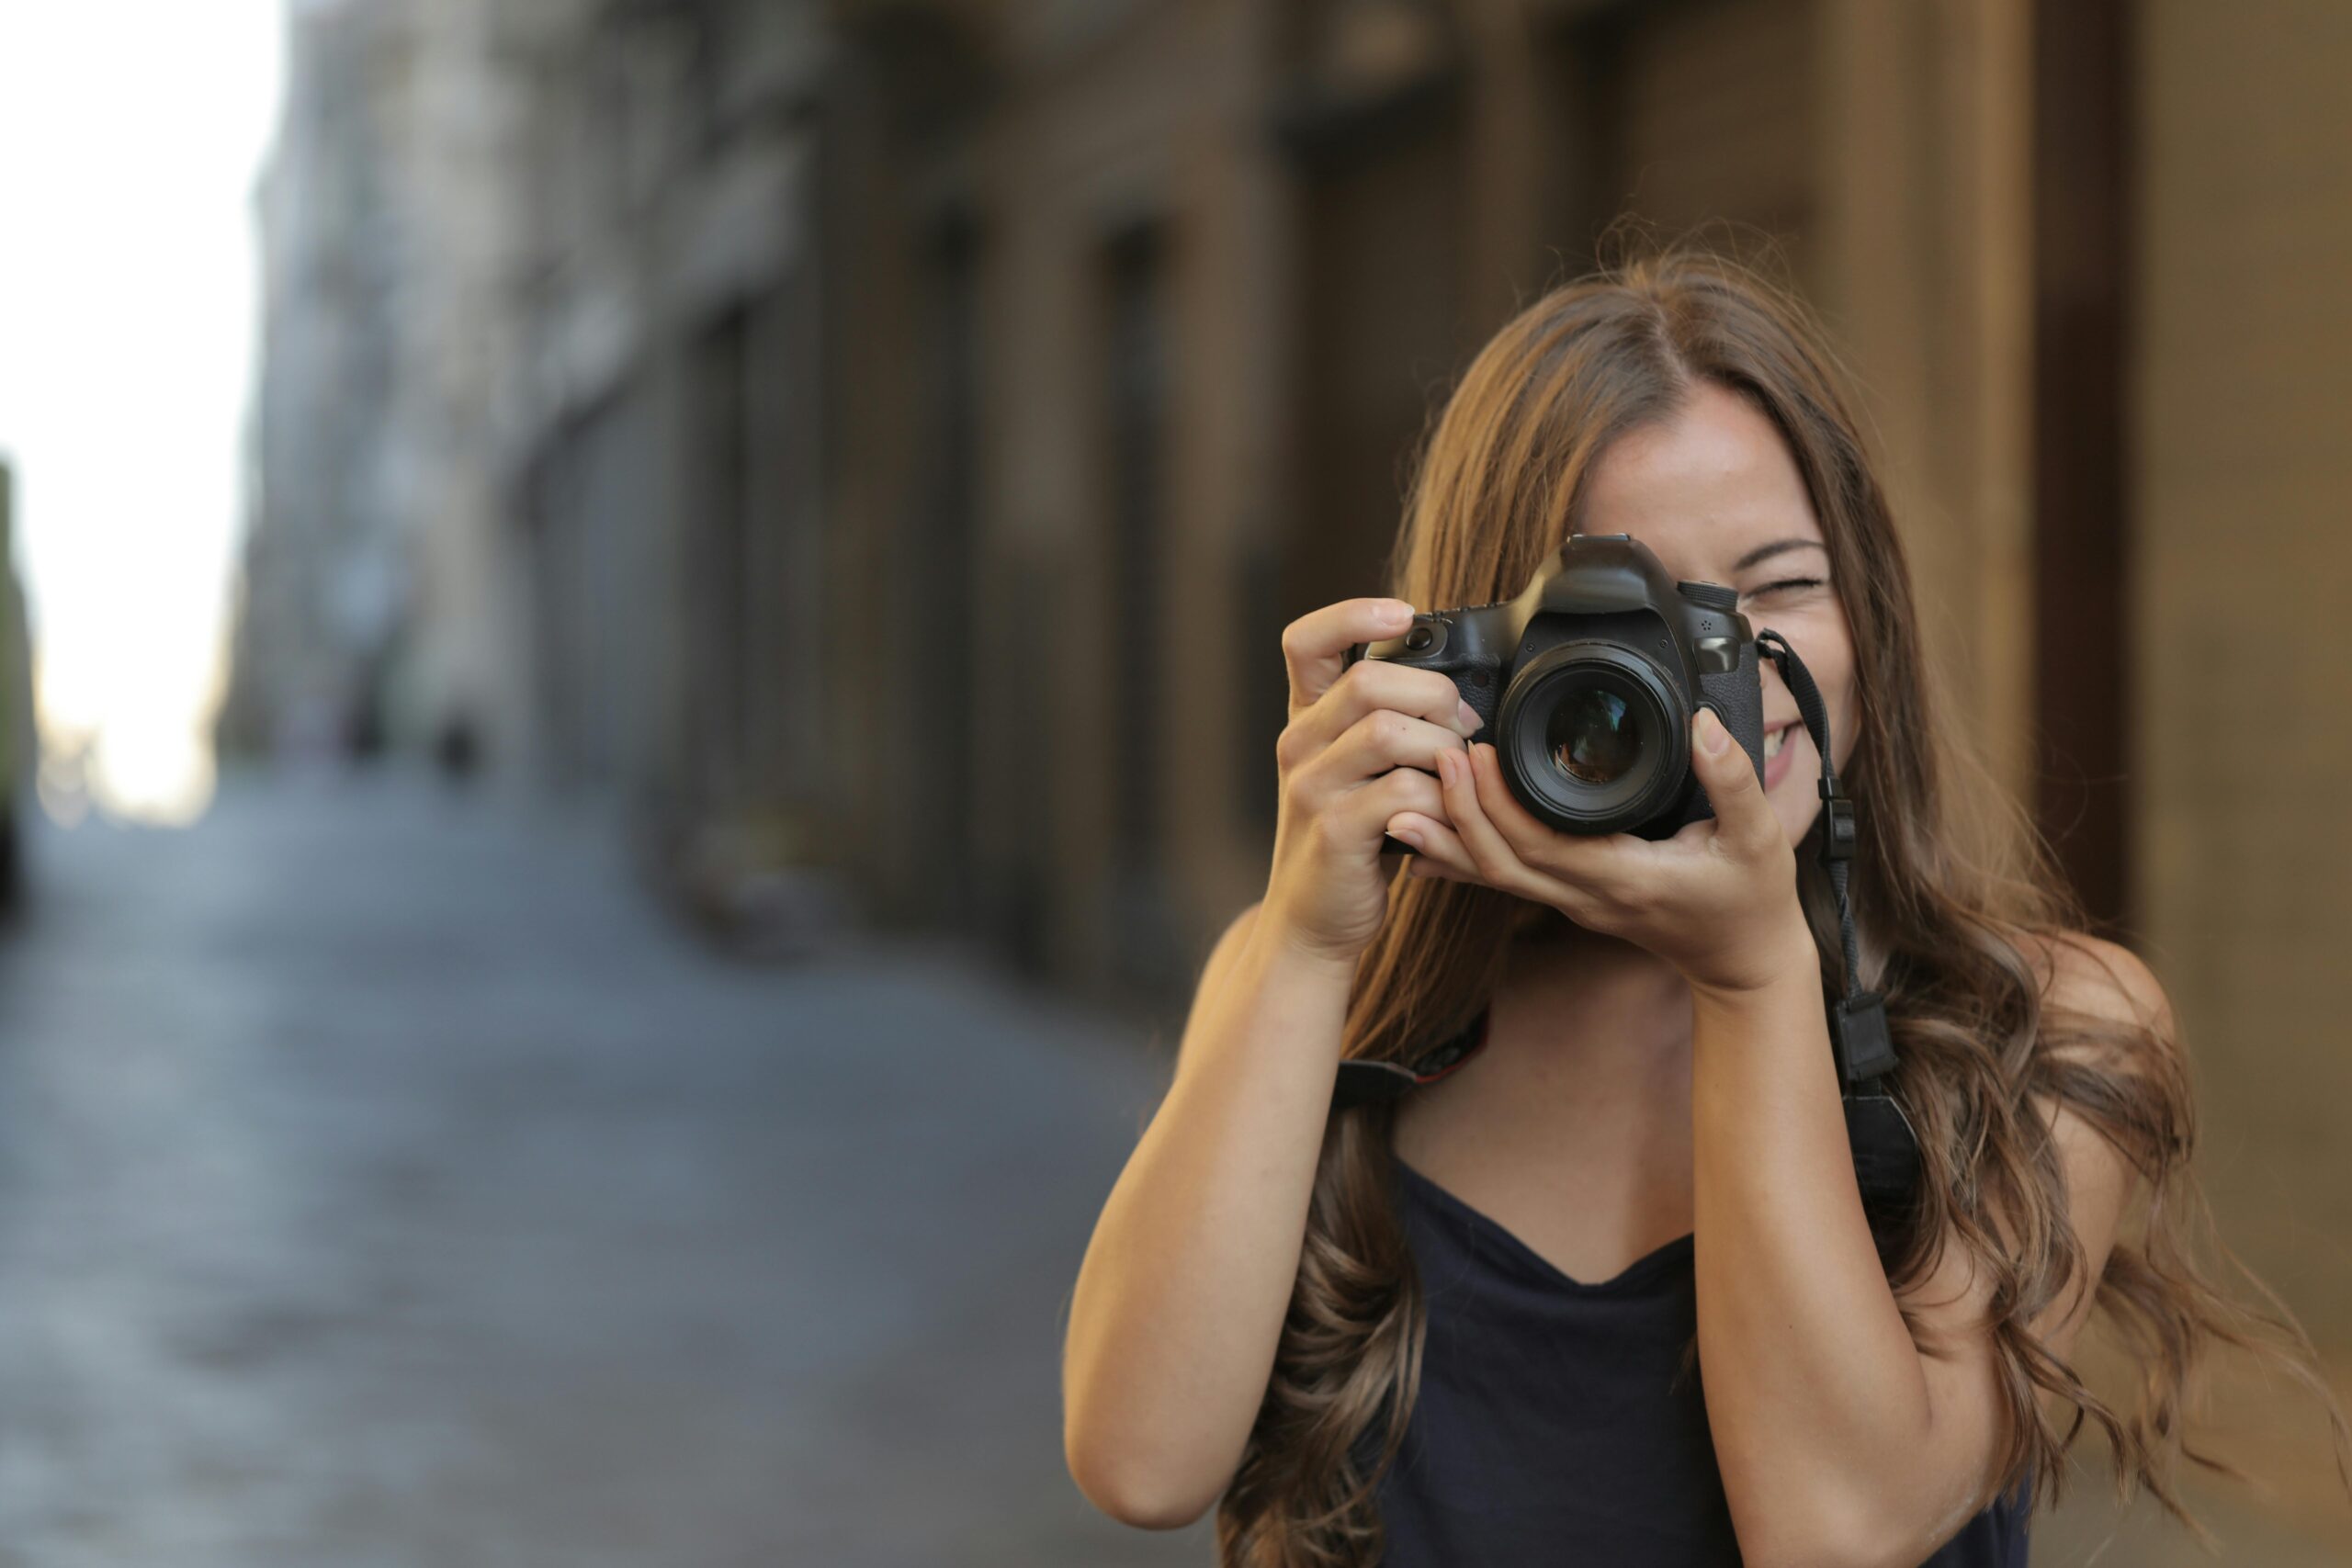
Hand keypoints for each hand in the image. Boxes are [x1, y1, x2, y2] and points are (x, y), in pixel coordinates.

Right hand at [1258, 597, 1483, 967]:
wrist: (1312, 922)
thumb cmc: (1350, 843)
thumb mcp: (1353, 774)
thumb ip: (1384, 728)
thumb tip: (1458, 697)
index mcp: (1305, 721)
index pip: (1304, 641)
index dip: (1353, 615)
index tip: (1403, 614)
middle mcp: (1299, 746)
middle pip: (1369, 682)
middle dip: (1435, 696)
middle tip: (1463, 729)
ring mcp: (1312, 789)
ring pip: (1390, 732)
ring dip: (1444, 750)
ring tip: (1458, 776)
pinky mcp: (1336, 832)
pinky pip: (1404, 793)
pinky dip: (1442, 802)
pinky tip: (1448, 817)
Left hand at [1383, 706, 1812, 995]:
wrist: (1744, 963)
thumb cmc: (1752, 901)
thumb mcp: (1760, 837)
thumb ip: (1733, 779)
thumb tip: (1703, 725)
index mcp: (1626, 876)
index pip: (1542, 845)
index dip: (1497, 805)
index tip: (1474, 754)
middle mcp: (1587, 895)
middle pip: (1500, 862)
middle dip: (1458, 812)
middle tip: (1432, 757)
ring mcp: (1574, 902)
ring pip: (1493, 876)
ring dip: (1449, 836)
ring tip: (1407, 793)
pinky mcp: (1570, 899)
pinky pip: (1505, 878)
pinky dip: (1463, 857)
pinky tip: (1428, 837)